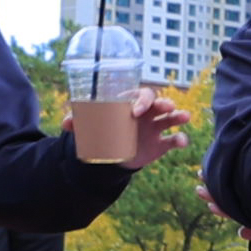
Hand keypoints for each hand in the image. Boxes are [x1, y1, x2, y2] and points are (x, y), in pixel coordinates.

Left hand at [67, 89, 182, 170]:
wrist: (113, 154)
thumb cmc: (104, 132)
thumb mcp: (91, 127)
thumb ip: (79, 123)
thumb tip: (65, 122)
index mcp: (131, 104)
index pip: (140, 95)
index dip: (141, 101)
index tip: (136, 111)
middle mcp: (146, 113)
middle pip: (159, 102)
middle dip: (164, 103)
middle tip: (167, 107)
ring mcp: (155, 128)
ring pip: (171, 118)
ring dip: (179, 116)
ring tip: (184, 117)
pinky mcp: (161, 144)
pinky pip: (174, 140)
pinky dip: (180, 139)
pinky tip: (182, 142)